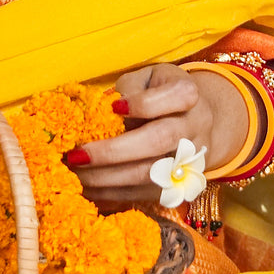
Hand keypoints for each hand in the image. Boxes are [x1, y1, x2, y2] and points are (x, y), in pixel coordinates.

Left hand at [71, 63, 248, 205]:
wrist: (198, 121)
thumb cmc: (160, 93)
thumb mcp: (147, 78)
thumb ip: (128, 89)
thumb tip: (102, 114)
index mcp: (189, 94)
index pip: (175, 97)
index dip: (144, 104)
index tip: (113, 107)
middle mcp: (194, 127)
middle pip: (160, 141)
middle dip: (114, 151)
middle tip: (77, 154)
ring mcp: (189, 161)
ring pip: (152, 175)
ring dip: (108, 178)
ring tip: (75, 173)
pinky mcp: (178, 186)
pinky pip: (145, 194)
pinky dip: (113, 193)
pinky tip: (87, 187)